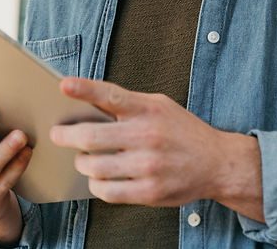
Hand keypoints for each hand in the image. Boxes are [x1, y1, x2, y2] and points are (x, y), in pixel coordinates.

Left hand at [50, 77, 263, 220]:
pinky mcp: (148, 191)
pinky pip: (105, 191)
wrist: (218, 163)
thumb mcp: (162, 107)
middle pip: (90, 136)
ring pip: (93, 166)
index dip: (85, 89)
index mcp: (150, 109)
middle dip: (66, 136)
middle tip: (58, 134)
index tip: (63, 84)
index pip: (111, 96)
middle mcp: (148, 135)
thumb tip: (86, 106)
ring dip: (82, 163)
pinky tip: (99, 178)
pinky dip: (96, 184)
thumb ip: (129, 106)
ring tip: (85, 159)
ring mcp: (148, 165)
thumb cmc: (184, 132)